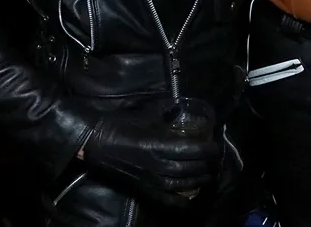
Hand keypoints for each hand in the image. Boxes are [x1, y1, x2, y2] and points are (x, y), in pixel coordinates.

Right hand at [82, 114, 220, 205]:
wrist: (95, 143)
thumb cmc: (120, 125)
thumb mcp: (145, 114)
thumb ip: (165, 113)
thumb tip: (181, 108)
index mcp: (156, 145)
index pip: (188, 150)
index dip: (205, 150)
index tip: (215, 146)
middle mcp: (155, 165)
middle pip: (187, 169)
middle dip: (205, 165)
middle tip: (215, 160)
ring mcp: (148, 179)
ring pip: (179, 185)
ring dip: (197, 181)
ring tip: (208, 175)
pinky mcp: (142, 188)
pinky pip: (164, 200)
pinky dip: (179, 201)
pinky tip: (190, 198)